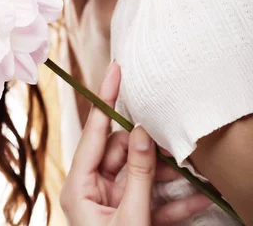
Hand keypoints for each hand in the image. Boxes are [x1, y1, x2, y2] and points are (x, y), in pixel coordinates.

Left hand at [59, 60, 212, 225]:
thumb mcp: (129, 217)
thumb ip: (138, 174)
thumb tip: (143, 132)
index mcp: (80, 184)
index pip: (95, 132)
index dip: (106, 98)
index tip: (116, 70)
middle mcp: (94, 189)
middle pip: (125, 153)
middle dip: (153, 149)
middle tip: (175, 139)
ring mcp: (114, 203)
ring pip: (144, 176)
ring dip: (171, 176)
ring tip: (196, 169)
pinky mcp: (132, 217)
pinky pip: (154, 201)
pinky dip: (175, 200)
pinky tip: (200, 195)